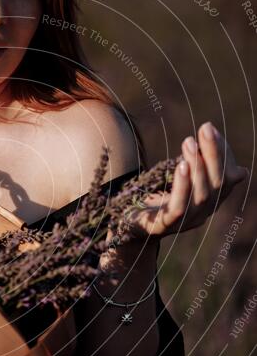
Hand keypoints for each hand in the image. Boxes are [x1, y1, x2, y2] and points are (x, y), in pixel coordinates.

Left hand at [120, 122, 247, 239]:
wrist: (127, 223)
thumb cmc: (154, 194)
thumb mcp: (177, 176)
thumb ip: (195, 161)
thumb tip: (213, 133)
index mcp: (209, 201)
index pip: (228, 177)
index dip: (224, 153)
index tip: (212, 130)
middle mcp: (203, 213)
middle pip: (218, 185)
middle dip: (214, 154)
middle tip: (205, 129)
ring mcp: (185, 222)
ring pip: (202, 195)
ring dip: (198, 165)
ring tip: (189, 142)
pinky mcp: (165, 226)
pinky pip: (180, 207)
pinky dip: (183, 185)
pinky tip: (181, 166)